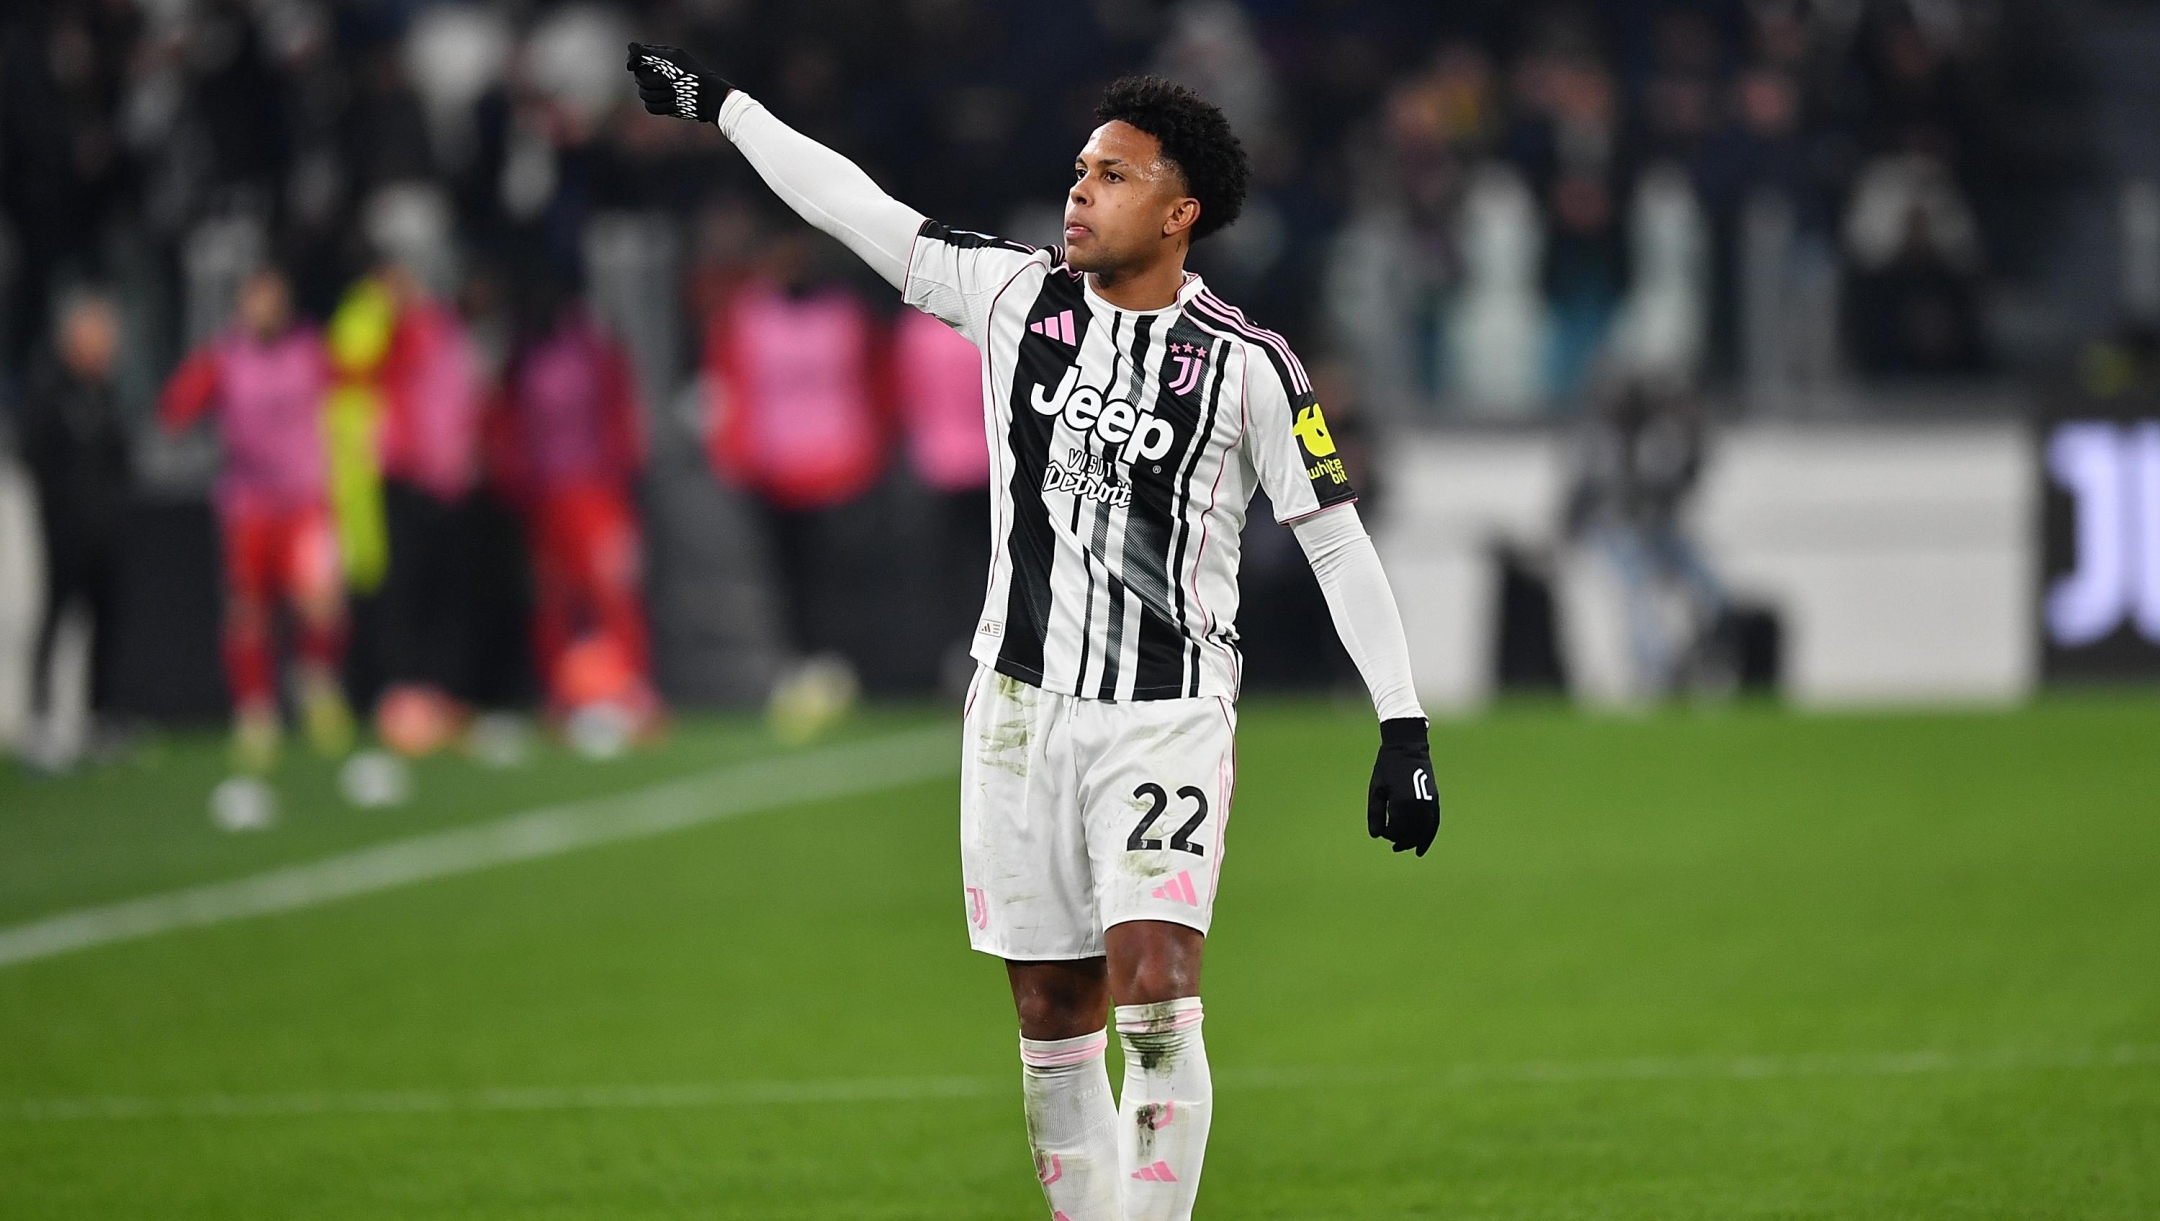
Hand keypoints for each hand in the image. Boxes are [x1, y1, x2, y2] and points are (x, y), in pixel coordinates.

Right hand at [626, 42, 730, 123]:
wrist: (707, 97)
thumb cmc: (692, 75)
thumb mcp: (671, 60)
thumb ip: (649, 53)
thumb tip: (630, 47)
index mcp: (659, 59)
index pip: (637, 58)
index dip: (632, 61)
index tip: (631, 66)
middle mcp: (657, 73)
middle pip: (639, 77)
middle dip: (654, 81)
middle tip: (670, 82)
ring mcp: (658, 90)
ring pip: (643, 93)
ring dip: (660, 95)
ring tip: (676, 93)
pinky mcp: (662, 104)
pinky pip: (650, 107)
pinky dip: (663, 106)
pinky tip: (675, 104)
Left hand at [1368, 718, 1438, 855]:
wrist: (1407, 747)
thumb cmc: (1387, 767)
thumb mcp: (1376, 790)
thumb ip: (1376, 814)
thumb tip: (1377, 836)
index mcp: (1402, 802)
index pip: (1397, 830)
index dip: (1389, 834)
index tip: (1383, 831)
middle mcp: (1419, 805)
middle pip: (1412, 833)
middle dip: (1402, 840)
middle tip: (1393, 845)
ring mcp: (1429, 802)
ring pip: (1424, 831)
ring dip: (1415, 841)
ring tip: (1405, 847)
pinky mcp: (1435, 799)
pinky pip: (1434, 823)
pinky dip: (1428, 836)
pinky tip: (1421, 847)